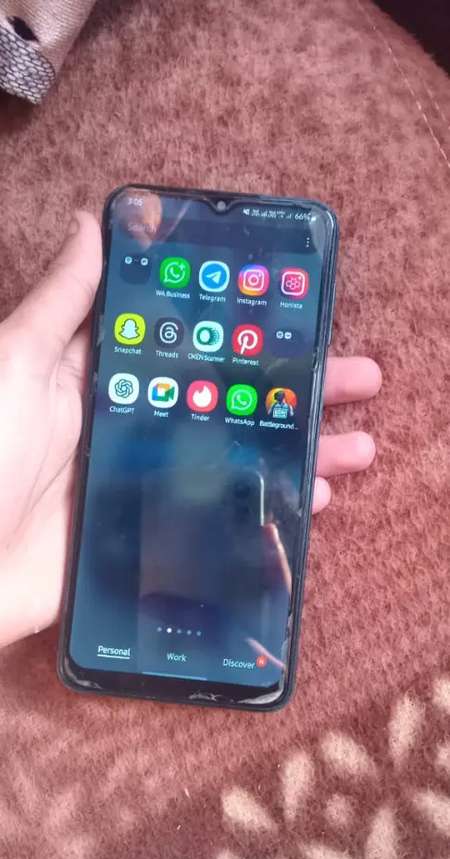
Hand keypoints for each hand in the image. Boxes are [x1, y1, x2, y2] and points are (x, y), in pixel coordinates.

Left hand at [0, 212, 380, 647]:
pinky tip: (313, 501)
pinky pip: (222, 524)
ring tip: (360, 445)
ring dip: (300, 452)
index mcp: (107, 383)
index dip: (248, 333)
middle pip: (230, 405)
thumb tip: (94, 221)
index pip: (194, 349)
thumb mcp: (17, 362)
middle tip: (361, 377)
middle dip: (297, 391)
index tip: (304, 318)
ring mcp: (148, 489)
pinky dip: (267, 513)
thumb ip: (63, 304)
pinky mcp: (152, 544)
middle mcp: (136, 431)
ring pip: (239, 463)